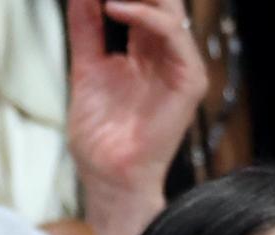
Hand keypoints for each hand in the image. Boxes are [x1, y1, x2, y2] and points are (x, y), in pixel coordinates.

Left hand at [67, 0, 202, 205]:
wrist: (109, 177)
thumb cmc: (100, 138)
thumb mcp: (85, 72)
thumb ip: (86, 33)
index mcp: (144, 52)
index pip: (142, 4)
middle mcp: (165, 54)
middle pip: (160, 1)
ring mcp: (179, 64)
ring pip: (170, 8)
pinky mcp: (189, 78)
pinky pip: (172, 33)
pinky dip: (144, 16)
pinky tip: (114, 8)